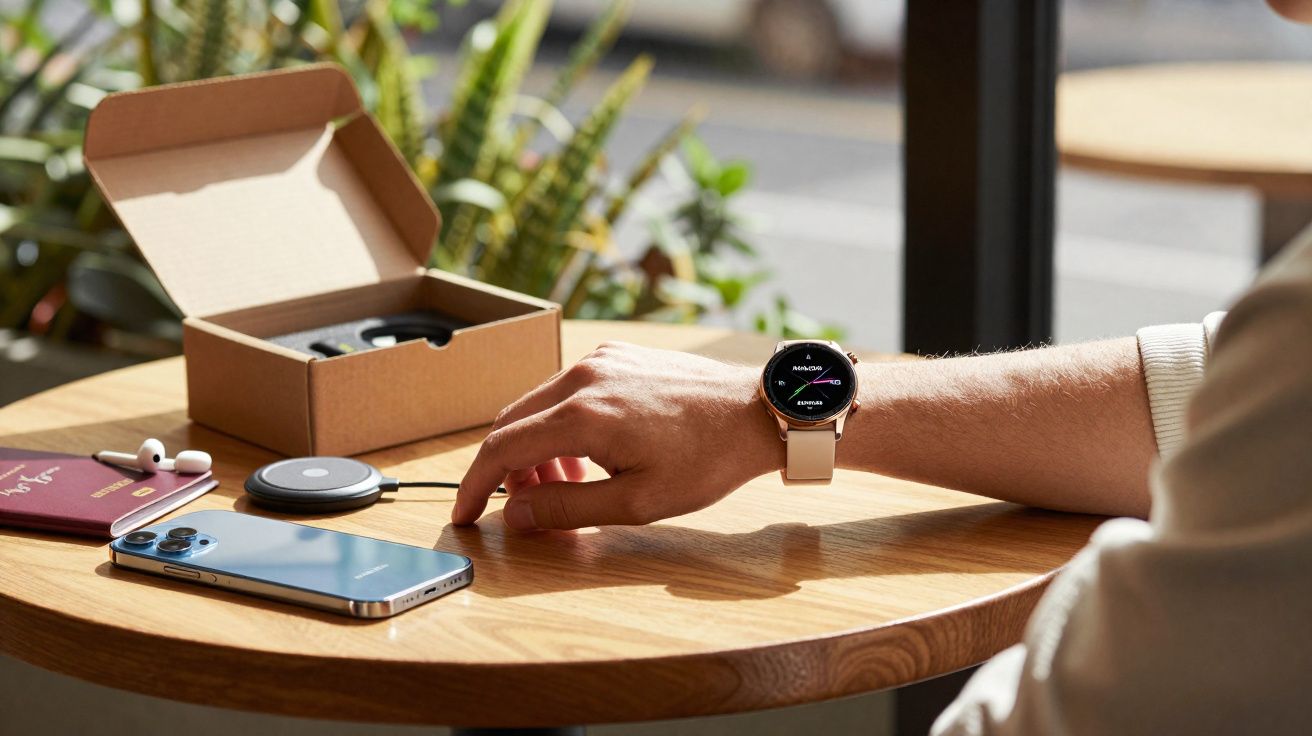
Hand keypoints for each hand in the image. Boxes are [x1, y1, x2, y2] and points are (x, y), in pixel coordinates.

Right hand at [453, 342, 783, 530]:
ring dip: (537, 450)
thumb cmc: (708, 459)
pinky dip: (562, 425)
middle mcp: (583, 376)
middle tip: (527, 509)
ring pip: (539, 406)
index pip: (502, 449)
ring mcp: (601, 359)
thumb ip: (567, 508)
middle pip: (513, 423)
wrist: (759, 411)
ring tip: (568, 487)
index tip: (466, 515)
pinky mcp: (617, 355)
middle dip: (509, 472)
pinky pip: (567, 390)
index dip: (476, 487)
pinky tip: (591, 456)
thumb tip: (516, 516)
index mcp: (583, 413)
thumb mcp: (637, 501)